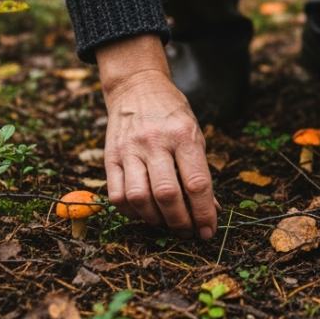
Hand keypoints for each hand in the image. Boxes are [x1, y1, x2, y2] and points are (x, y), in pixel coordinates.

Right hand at [97, 35, 217, 239]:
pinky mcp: (110, 157)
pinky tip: (144, 212)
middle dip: (180, 222)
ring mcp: (129, 149)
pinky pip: (116, 195)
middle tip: (187, 231)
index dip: (204, 213)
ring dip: (155, 220)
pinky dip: (131, 212)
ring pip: (139, 198)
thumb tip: (209, 210)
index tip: (208, 231)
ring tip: (166, 222)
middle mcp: (155, 142)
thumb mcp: (194, 133)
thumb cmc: (172, 114)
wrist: (137, 87)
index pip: (196, 183)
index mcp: (183, 135)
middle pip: (167, 195)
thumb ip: (199, 171)